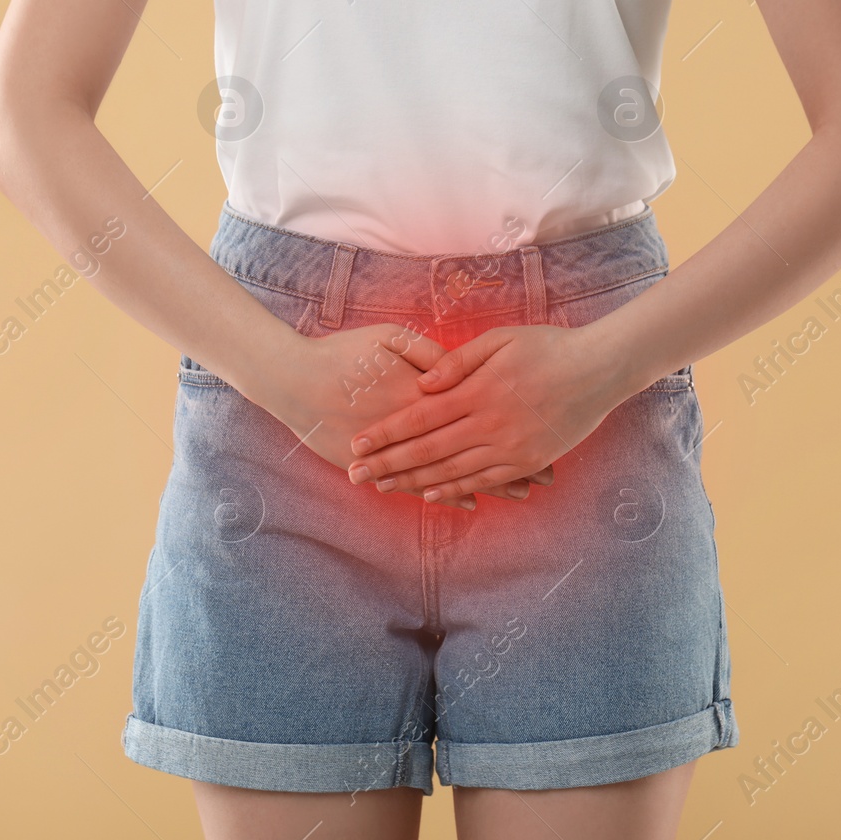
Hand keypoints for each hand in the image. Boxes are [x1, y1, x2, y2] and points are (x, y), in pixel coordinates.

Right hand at [251, 322, 550, 507]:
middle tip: (548, 475)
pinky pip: (419, 485)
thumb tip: (459, 368)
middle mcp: (412, 430)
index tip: (546, 431)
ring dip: (488, 484)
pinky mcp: (377, 467)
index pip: (477, 412)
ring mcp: (395, 452)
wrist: (292, 381)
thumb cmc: (341, 353)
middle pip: (473, 449)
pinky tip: (469, 501)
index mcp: (420, 395)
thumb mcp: (388, 338)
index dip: (511, 423)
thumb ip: (428, 354)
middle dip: (512, 464)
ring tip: (524, 492)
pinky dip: (446, 493)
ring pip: (451, 473)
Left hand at [345, 322, 640, 502]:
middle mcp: (490, 424)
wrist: (601, 368)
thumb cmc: (549, 346)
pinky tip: (432, 495)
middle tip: (356, 476)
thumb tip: (423, 383)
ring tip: (383, 488)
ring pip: (452, 471)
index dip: (387, 433)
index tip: (358, 444)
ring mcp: (510, 446)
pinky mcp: (527, 461)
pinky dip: (456, 490)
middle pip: (428, 450)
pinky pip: (485, 481)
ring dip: (414, 482)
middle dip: (389, 465)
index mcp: (478, 390)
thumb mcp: (501, 340)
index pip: (420, 417)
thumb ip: (458, 362)